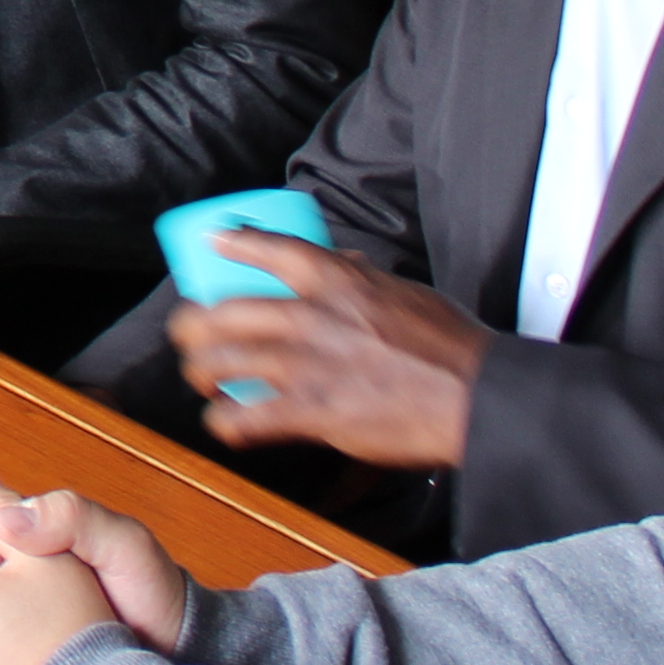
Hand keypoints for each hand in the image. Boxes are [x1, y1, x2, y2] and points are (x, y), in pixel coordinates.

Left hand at [170, 233, 490, 467]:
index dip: (233, 242)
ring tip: (200, 377)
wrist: (475, 395)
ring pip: (224, 361)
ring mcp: (307, 365)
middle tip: (187, 334)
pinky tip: (224, 423)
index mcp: (337, 279)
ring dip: (201, 371)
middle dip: (193, 324)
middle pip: (225, 311)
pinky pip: (248, 417)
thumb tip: (343, 262)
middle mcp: (311, 315)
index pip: (269, 248)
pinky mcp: (313, 411)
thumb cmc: (450, 344)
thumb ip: (364, 278)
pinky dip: (227, 422)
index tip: (209, 241)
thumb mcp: (404, 291)